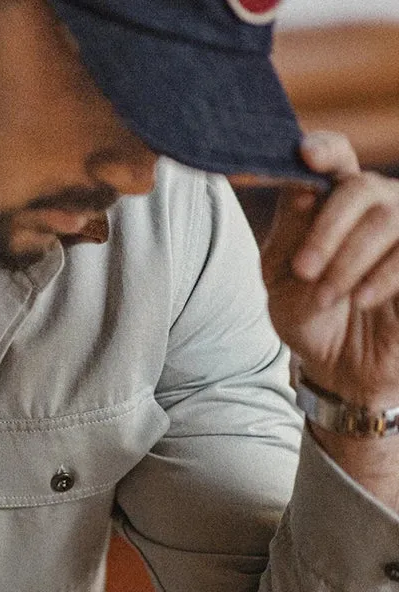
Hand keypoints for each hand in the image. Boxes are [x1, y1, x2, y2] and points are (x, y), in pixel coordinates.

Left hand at [261, 132, 398, 410]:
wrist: (340, 366)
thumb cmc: (307, 313)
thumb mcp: (280, 277)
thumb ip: (288, 233)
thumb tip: (301, 188)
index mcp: (333, 200)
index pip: (335, 158)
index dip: (324, 149)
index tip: (304, 155)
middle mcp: (378, 204)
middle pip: (361, 188)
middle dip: (326, 230)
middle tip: (302, 270)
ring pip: (389, 218)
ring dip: (348, 261)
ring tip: (325, 298)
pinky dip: (383, 275)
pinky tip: (361, 299)